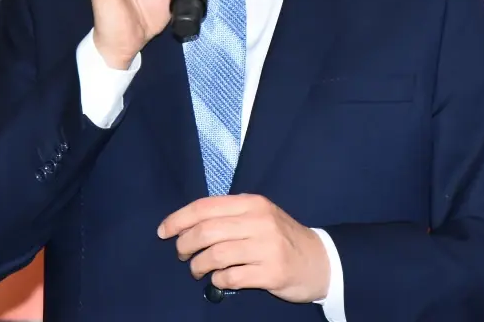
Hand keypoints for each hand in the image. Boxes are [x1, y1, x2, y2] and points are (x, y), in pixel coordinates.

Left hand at [157, 194, 328, 303]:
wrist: (320, 260)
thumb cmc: (280, 237)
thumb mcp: (259, 216)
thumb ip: (229, 214)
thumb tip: (186, 222)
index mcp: (252, 203)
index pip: (205, 206)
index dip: (178, 219)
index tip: (163, 231)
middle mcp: (259, 221)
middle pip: (206, 232)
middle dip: (184, 245)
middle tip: (181, 254)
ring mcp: (267, 247)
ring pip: (215, 255)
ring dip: (198, 265)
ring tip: (197, 270)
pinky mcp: (272, 273)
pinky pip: (231, 277)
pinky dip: (217, 280)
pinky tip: (219, 279)